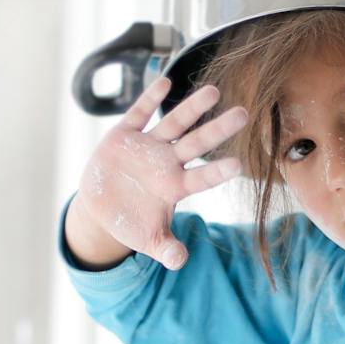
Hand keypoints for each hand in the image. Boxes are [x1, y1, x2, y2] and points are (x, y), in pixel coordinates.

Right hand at [72, 77, 246, 269]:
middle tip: (244, 113)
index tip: (239, 165)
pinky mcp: (124, 135)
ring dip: (192, 108)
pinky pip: (138, 114)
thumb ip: (165, 249)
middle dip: (218, 130)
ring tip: (214, 91)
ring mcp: (147, 146)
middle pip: (197, 143)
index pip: (201, 178)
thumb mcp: (147, 240)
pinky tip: (164, 82)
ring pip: (173, 123)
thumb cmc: (131, 222)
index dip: (217, 171)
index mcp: (174, 187)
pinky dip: (149, 99)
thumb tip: (180, 262)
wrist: (100, 208)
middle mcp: (166, 162)